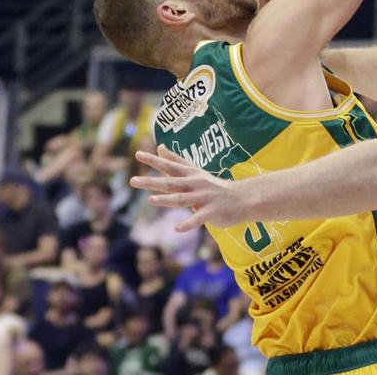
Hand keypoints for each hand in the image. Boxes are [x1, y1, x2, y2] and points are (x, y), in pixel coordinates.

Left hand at [131, 146, 246, 230]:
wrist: (243, 198)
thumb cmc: (215, 186)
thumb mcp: (196, 171)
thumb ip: (177, 161)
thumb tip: (160, 147)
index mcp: (191, 174)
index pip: (169, 166)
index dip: (154, 160)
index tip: (137, 154)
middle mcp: (196, 184)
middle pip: (171, 182)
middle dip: (151, 182)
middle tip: (133, 181)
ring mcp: (204, 198)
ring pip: (182, 199)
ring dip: (166, 200)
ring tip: (151, 200)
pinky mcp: (212, 212)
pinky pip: (198, 218)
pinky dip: (188, 224)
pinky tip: (177, 229)